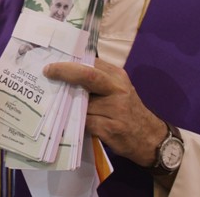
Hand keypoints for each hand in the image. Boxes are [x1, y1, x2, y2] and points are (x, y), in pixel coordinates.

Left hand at [44, 58, 166, 166]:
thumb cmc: (128, 111)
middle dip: (65, 71)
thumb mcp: (118, 90)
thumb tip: (66, 74)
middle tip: (48, 71)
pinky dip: (75, 122)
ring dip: (68, 104)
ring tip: (57, 103)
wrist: (151, 138)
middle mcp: (118, 89)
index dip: (70, 61)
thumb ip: (98, 81)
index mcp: (117, 76)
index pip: (91, 63)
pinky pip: (86, 122)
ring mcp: (116, 109)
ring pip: (82, 103)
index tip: (53, 61)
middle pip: (88, 75)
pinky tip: (69, 122)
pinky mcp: (111, 128)